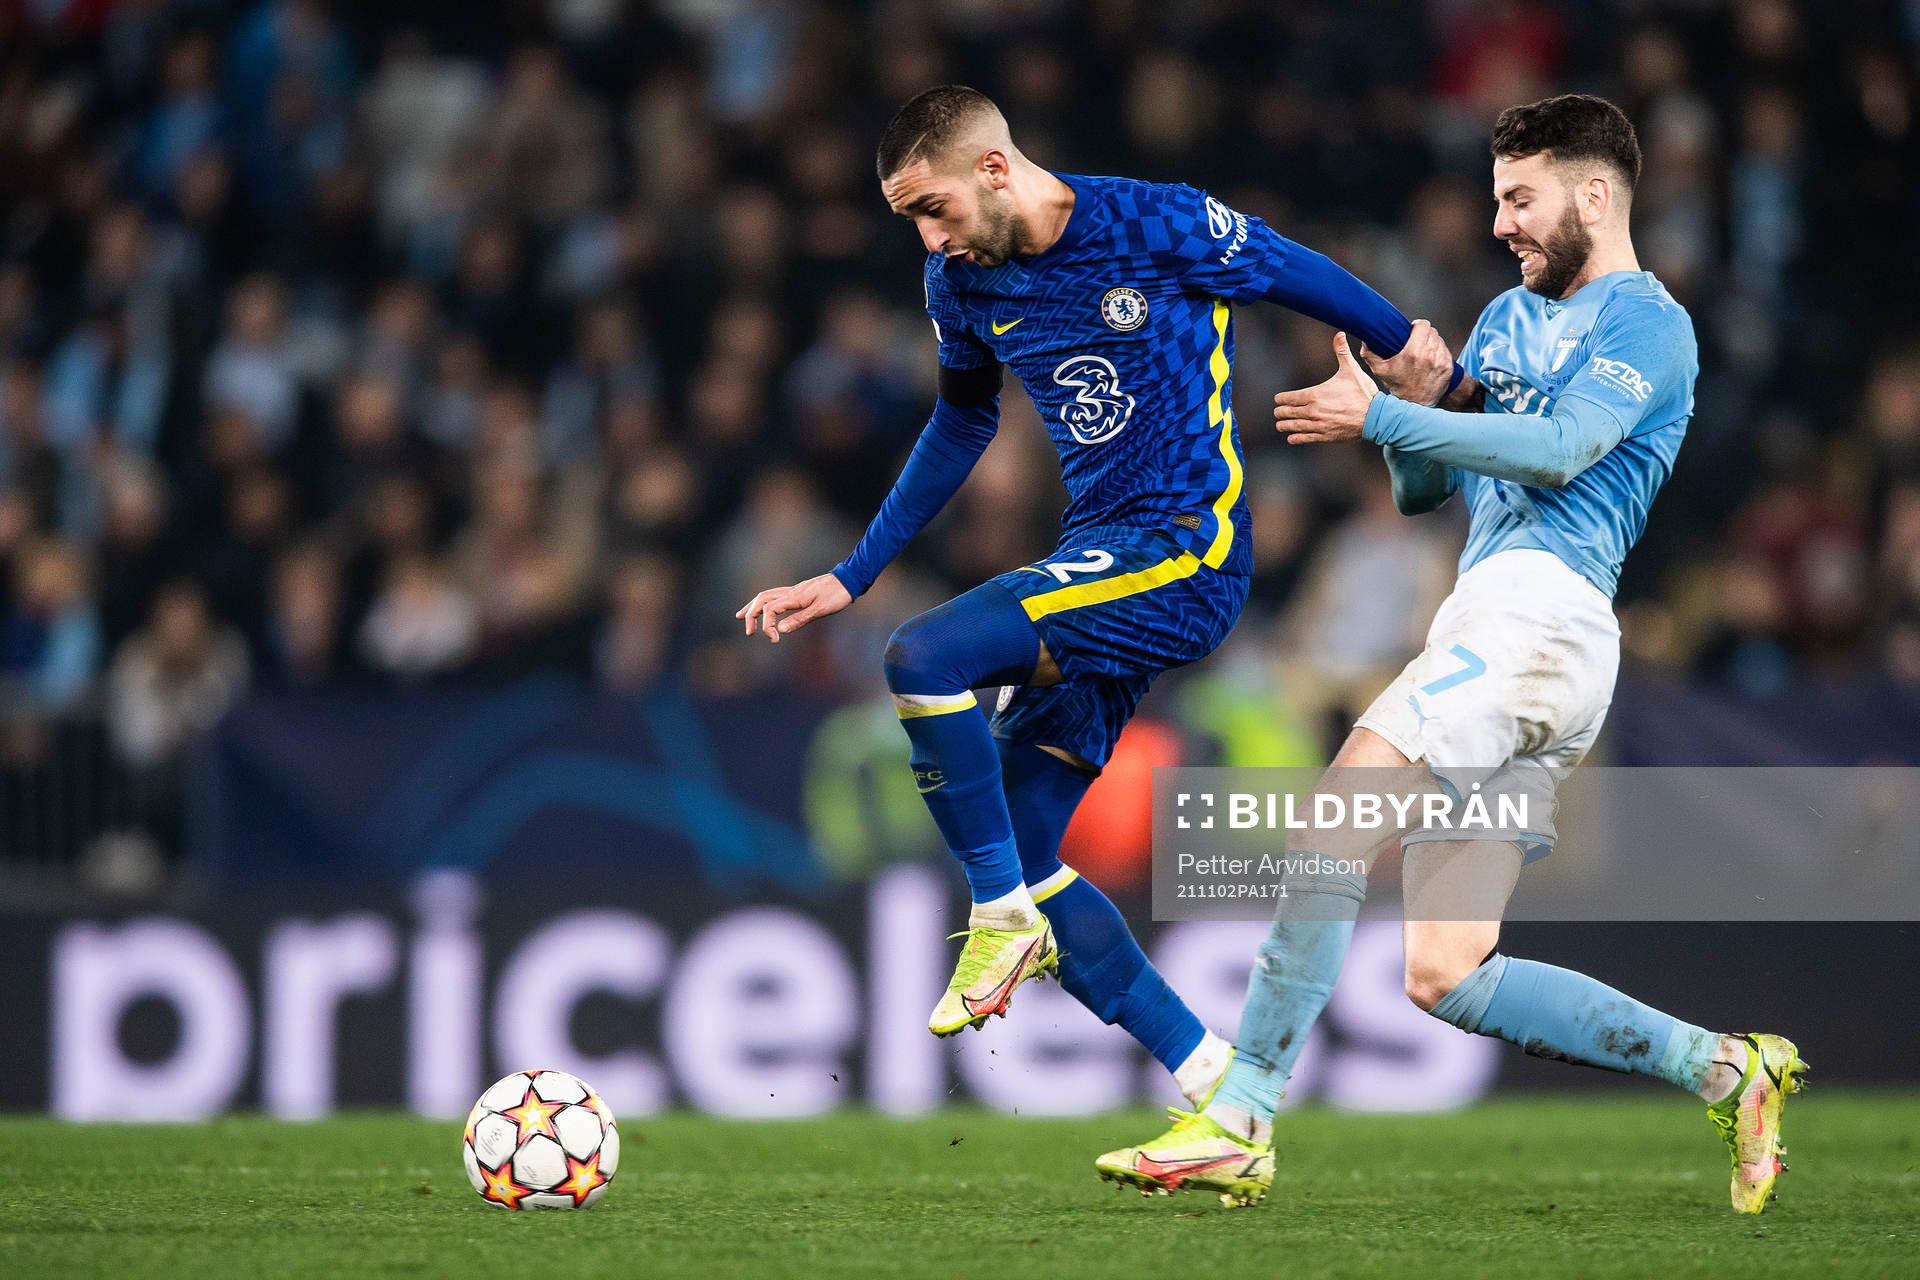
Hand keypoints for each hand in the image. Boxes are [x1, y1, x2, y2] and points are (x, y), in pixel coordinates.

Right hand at [736, 572, 852, 643]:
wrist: (850, 580)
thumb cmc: (838, 595)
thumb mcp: (821, 609)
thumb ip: (800, 619)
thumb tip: (779, 629)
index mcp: (794, 596)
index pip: (770, 609)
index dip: (766, 626)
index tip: (774, 640)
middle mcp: (791, 592)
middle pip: (762, 600)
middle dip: (751, 615)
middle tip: (748, 632)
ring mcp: (794, 590)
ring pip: (766, 596)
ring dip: (753, 606)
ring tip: (741, 616)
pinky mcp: (799, 592)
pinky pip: (776, 596)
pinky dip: (765, 603)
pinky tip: (765, 609)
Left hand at [1274, 331, 1379, 444]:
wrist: (1376, 417)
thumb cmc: (1363, 392)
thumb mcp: (1351, 370)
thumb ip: (1341, 352)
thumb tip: (1339, 333)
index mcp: (1315, 394)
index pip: (1288, 398)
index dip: (1281, 398)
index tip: (1279, 399)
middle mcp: (1313, 411)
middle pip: (1287, 413)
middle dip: (1280, 411)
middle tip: (1278, 411)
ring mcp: (1318, 425)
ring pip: (1293, 427)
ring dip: (1284, 425)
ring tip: (1280, 424)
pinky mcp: (1325, 436)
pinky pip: (1305, 438)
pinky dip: (1295, 438)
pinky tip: (1291, 438)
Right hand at [1360, 318, 1454, 406]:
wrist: (1414, 405)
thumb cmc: (1398, 387)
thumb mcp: (1379, 370)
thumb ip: (1370, 354)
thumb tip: (1366, 341)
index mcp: (1413, 352)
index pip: (1423, 325)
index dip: (1417, 325)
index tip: (1413, 329)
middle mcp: (1429, 355)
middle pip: (1432, 331)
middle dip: (1424, 334)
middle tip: (1417, 341)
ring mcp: (1441, 361)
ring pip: (1439, 340)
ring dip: (1432, 343)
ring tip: (1423, 352)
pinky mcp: (1448, 368)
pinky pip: (1445, 351)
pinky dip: (1439, 353)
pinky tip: (1430, 360)